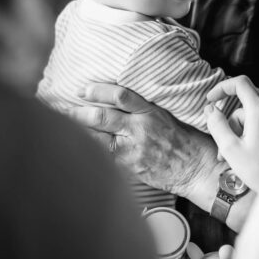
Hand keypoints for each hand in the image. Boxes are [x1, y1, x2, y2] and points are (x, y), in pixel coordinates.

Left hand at [67, 83, 223, 207]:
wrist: (197, 168)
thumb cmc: (184, 140)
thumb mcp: (167, 115)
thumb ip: (143, 109)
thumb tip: (116, 101)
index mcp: (150, 112)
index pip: (120, 96)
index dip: (98, 91)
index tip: (83, 89)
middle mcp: (140, 128)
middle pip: (102, 117)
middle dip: (78, 113)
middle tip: (62, 108)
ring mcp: (134, 149)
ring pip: (98, 138)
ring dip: (78, 132)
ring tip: (62, 127)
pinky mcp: (131, 166)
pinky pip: (105, 157)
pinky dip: (89, 152)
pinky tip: (76, 149)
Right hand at [205, 76, 258, 190]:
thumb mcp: (231, 150)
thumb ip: (217, 125)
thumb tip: (210, 109)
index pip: (240, 83)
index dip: (222, 87)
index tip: (212, 99)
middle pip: (245, 107)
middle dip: (233, 125)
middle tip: (225, 150)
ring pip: (256, 117)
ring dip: (245, 132)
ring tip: (242, 157)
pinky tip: (257, 153)